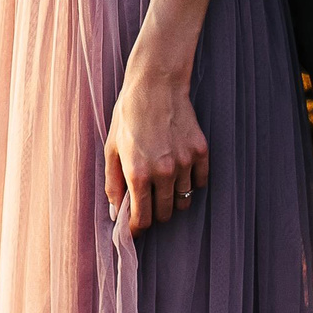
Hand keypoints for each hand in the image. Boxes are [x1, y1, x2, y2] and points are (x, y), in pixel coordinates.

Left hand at [103, 67, 207, 233]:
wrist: (156, 84)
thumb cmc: (129, 114)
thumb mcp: (112, 148)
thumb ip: (113, 184)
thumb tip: (115, 213)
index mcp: (137, 173)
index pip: (142, 219)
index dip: (137, 228)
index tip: (135, 228)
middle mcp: (163, 172)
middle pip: (164, 214)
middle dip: (154, 212)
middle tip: (148, 200)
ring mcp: (185, 162)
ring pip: (183, 200)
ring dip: (172, 198)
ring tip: (163, 182)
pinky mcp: (200, 152)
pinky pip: (200, 182)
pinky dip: (191, 182)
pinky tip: (180, 169)